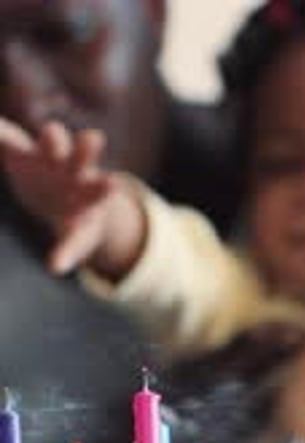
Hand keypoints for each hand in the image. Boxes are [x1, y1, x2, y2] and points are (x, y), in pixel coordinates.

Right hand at [0, 117, 112, 272]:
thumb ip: (67, 251)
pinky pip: (9, 139)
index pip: (100, 190)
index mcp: (90, 192)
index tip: (113, 185)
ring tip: (50, 132)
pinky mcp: (21, 151)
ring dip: (53, 137)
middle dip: (86, 149)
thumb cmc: (77, 221)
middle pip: (82, 156)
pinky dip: (1, 134)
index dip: (105, 189)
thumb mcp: (76, 239)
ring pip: (53, 140)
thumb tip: (54, 268)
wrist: (62, 194)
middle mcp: (73, 168)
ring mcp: (49, 156)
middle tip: (94, 139)